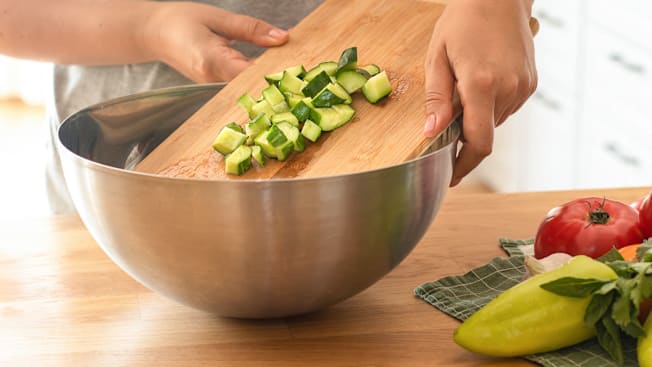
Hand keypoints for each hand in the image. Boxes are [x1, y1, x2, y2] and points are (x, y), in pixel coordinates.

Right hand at [144, 2, 288, 82]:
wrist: (152, 33)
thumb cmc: (180, 20)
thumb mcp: (218, 18)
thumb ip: (252, 29)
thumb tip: (283, 38)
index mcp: (212, 60)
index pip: (252, 72)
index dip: (276, 73)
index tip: (300, 71)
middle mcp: (213, 79)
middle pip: (253, 83)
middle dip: (277, 79)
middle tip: (306, 76)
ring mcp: (213, 86)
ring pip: (248, 87)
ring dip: (269, 80)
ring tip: (294, 74)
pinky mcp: (215, 86)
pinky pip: (241, 84)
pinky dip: (257, 78)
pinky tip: (273, 73)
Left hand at [423, 0, 536, 185]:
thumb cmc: (463, 21)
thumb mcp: (437, 58)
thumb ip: (436, 99)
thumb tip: (431, 133)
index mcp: (481, 85)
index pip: (478, 143)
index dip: (464, 166)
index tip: (451, 176)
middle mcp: (508, 89)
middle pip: (484, 134)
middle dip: (464, 135)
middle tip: (447, 115)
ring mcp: (523, 87)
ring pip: (495, 122)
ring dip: (477, 118)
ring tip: (465, 87)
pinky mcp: (530, 83)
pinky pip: (507, 107)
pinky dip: (491, 105)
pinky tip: (482, 81)